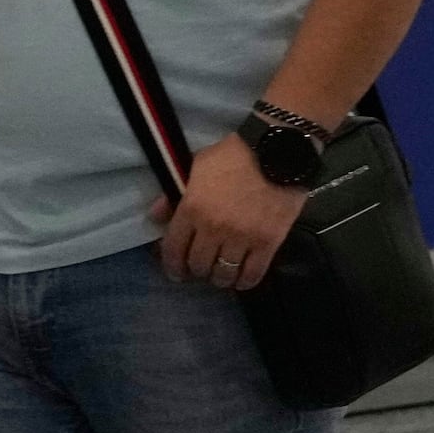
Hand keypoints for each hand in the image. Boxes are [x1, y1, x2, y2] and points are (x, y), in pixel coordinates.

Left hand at [155, 139, 309, 292]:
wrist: (277, 151)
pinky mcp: (268, 243)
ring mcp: (241, 238)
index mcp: (192, 209)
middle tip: (202, 268)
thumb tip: (156, 217)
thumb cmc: (233, 155)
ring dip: (219, 278)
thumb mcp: (196, 166)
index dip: (172, 266)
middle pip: (198, 265)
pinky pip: (252, 274)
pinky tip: (241, 279)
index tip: (176, 272)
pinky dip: (244, 281)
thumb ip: (174, 194)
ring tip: (221, 273)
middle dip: (196, 270)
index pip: (173, 249)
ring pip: (223, 274)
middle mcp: (213, 228)